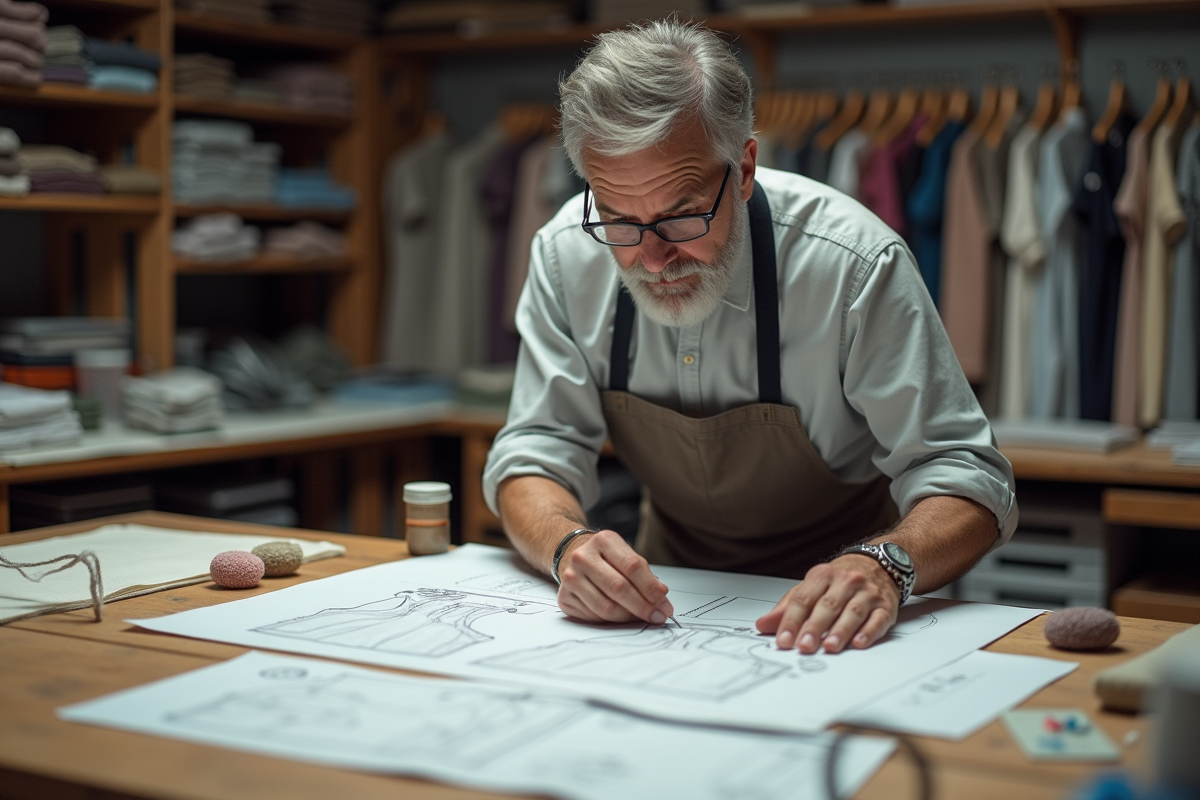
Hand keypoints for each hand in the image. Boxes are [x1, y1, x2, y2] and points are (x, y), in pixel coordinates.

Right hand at [556, 529, 674, 624]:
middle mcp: (583, 557)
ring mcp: (570, 577)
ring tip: (640, 618)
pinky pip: (593, 617)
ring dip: (628, 617)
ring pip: (606, 607)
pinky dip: (611, 621)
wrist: (571, 556)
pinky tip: (620, 616)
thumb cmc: (605, 558)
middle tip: (658, 617)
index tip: (665, 605)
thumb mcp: (625, 555)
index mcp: (603, 541)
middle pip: (619, 588)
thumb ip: (644, 574)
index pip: (633, 567)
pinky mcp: (564, 597)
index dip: (652, 589)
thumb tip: (661, 596)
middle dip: (643, 607)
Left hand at [755, 555, 898, 653]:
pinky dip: (868, 632)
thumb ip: (788, 608)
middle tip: (804, 646)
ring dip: (840, 630)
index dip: (791, 621)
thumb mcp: (812, 587)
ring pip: (853, 612)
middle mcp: (845, 582)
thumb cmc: (839, 581)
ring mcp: (867, 593)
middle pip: (828, 605)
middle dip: (814, 627)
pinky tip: (859, 643)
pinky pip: (877, 619)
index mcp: (822, 576)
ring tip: (829, 647)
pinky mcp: (885, 606)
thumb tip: (763, 625)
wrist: (879, 564)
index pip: (803, 599)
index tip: (783, 640)